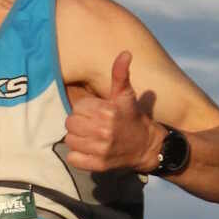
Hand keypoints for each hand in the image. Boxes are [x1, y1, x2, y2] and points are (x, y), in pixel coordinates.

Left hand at [62, 52, 163, 173]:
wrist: (147, 146)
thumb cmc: (132, 117)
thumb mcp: (126, 95)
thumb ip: (120, 74)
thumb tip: (125, 53)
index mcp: (107, 111)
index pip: (78, 108)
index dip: (84, 110)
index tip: (96, 113)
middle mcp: (104, 131)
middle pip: (70, 124)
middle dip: (79, 123)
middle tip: (92, 125)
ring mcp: (101, 149)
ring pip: (70, 140)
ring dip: (77, 139)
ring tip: (91, 137)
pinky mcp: (99, 165)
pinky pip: (73, 158)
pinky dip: (77, 155)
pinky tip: (89, 150)